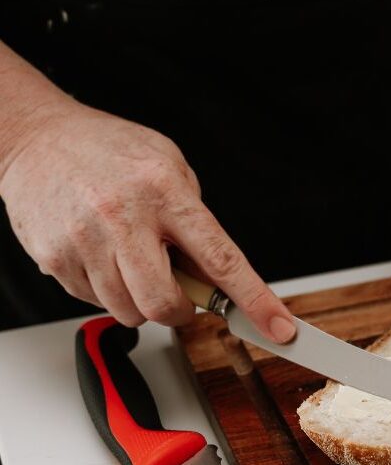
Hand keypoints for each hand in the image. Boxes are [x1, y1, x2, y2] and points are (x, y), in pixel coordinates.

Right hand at [0, 97, 295, 340]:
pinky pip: (94, 302)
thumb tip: (219, 282)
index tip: (279, 328)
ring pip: (128, 311)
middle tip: (179, 292)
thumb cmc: (111, 153)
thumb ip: (197, 225)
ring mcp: (84, 239)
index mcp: (165, 192)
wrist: (37, 136)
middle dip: (180, 311)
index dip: (254, 300)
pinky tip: (102, 255)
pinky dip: (107, 290)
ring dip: (140, 300)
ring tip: (132, 260)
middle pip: (164, 304)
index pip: (221, 259)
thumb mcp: (171, 170)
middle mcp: (123, 216)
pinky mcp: (54, 258)